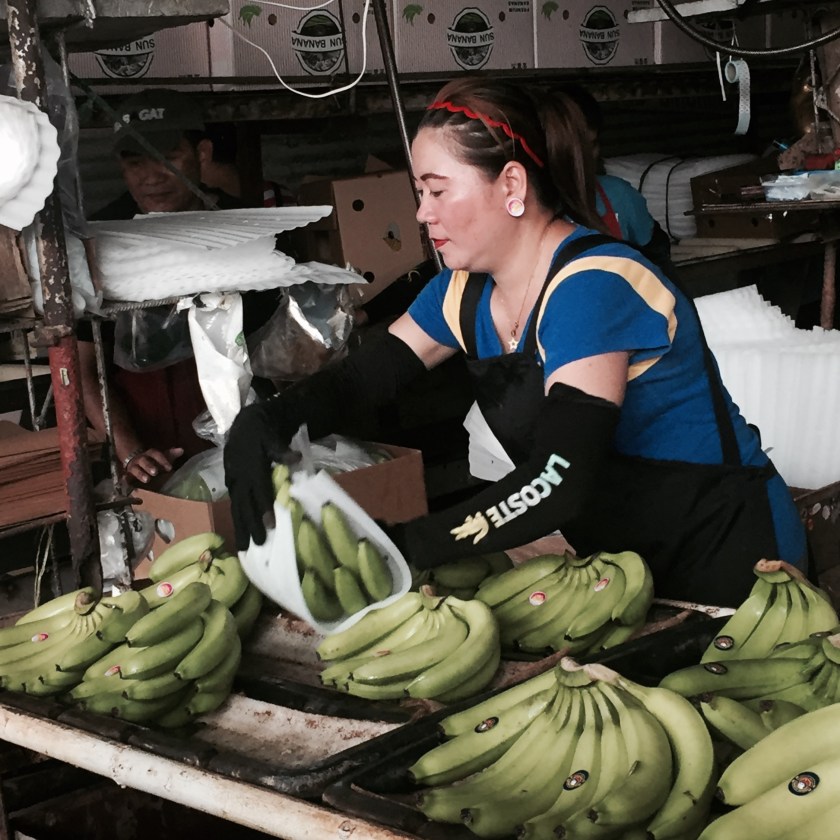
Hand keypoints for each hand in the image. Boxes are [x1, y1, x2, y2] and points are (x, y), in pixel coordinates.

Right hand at [123, 447, 182, 484]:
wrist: (135, 459)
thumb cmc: (153, 460)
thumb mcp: (162, 457)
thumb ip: (171, 454)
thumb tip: (182, 450)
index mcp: (150, 454)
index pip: (156, 454)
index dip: (162, 460)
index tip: (169, 468)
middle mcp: (141, 459)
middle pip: (144, 461)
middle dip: (149, 466)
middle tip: (156, 472)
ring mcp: (134, 467)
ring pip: (136, 469)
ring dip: (141, 474)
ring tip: (147, 480)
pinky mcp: (128, 474)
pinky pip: (127, 477)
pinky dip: (126, 479)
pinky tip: (126, 481)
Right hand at [224, 403, 287, 552]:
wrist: (244, 425)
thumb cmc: (262, 432)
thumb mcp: (272, 436)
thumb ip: (282, 450)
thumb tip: (296, 458)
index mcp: (251, 467)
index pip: (259, 491)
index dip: (264, 508)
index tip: (270, 525)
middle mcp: (240, 477)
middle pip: (245, 504)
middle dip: (251, 525)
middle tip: (258, 544)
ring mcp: (234, 481)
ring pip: (236, 507)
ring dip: (240, 527)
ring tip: (243, 548)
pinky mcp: (231, 484)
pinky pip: (234, 504)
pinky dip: (237, 519)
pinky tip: (240, 532)